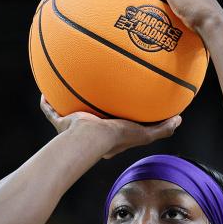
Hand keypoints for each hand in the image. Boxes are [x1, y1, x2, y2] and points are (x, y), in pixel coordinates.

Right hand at [39, 95, 179, 158]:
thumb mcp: (144, 134)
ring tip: (64, 85)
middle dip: (89, 106)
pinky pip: (50, 110)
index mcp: (108, 134)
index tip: (115, 103)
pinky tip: (43, 91)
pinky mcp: (61, 122)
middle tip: (91, 92)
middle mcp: (90, 131)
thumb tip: (179, 120)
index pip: (112, 123)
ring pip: (67, 112)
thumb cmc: (116, 137)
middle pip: (89, 116)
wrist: (91, 138)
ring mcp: (73, 127)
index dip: (113, 115)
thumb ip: (161, 128)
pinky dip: (46, 103)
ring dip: (65, 102)